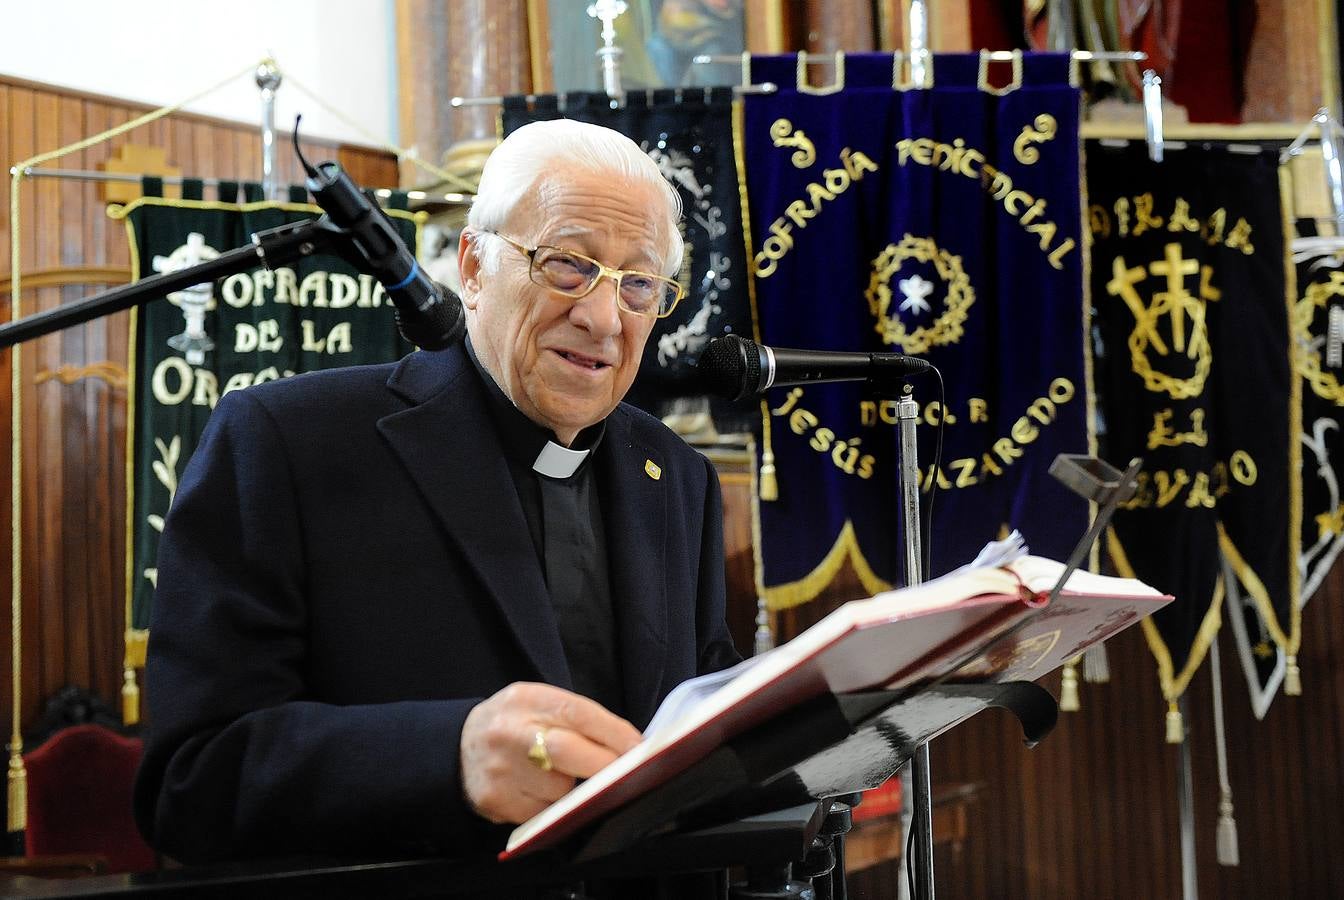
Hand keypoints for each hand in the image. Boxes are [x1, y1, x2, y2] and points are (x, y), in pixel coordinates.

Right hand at [460, 682, 642, 823]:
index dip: (614, 733)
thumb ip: (579, 719)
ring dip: (576, 791)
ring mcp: (500, 769)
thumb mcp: (539, 704)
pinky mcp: (496, 801)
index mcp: (527, 699)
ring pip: (558, 789)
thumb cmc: (514, 724)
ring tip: (567, 779)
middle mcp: (509, 732)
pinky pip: (543, 813)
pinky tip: (544, 794)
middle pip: (567, 751)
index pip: (578, 712)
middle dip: (604, 766)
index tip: (639, 749)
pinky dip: (555, 808)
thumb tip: (629, 745)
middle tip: (627, 775)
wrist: (458, 747)